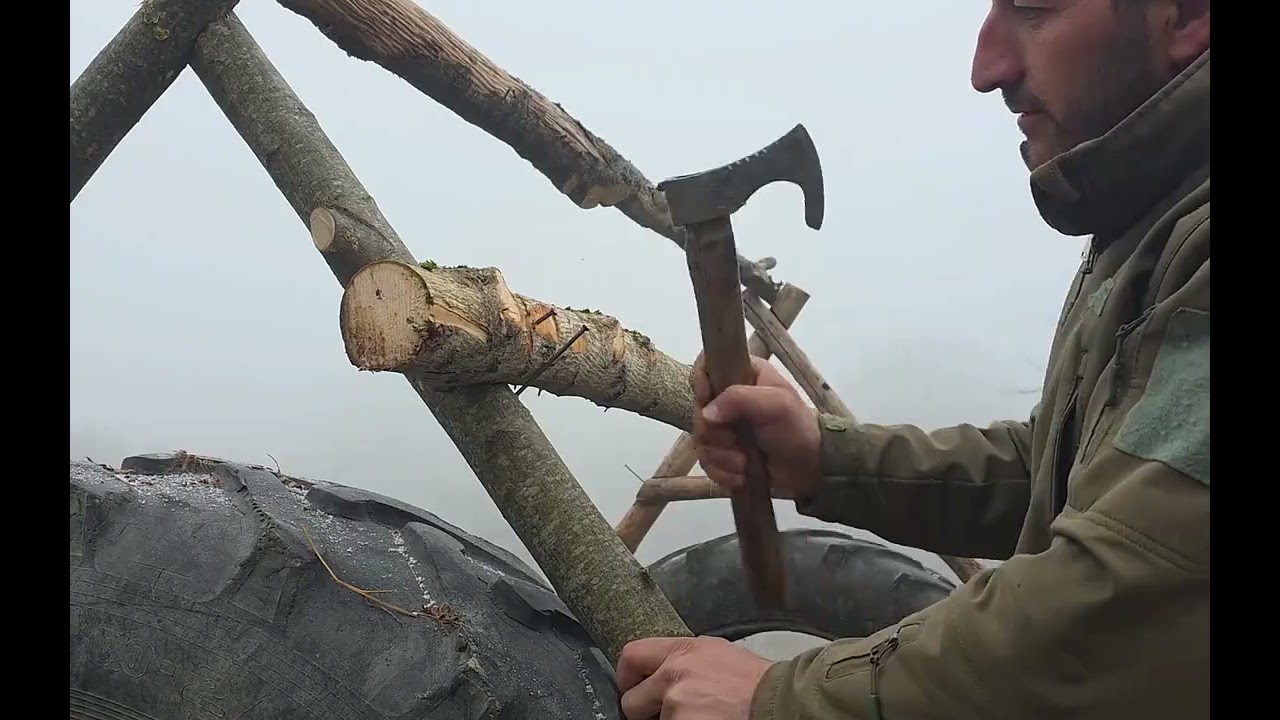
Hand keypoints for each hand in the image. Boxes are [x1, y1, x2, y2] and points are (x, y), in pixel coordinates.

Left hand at [617, 636, 773, 718]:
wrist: (777, 702)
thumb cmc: (753, 681)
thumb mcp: (716, 652)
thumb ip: (684, 658)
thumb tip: (662, 669)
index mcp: (682, 651)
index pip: (631, 656)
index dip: (626, 677)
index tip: (631, 688)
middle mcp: (674, 677)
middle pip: (631, 701)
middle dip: (643, 711)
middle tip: (663, 712)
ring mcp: (677, 707)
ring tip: (701, 715)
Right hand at [691, 353, 821, 498]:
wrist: (810, 469)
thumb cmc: (797, 429)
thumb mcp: (775, 405)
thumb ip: (739, 399)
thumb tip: (706, 413)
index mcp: (743, 375)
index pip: (706, 365)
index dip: (701, 383)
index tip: (708, 400)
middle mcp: (729, 398)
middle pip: (699, 409)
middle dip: (716, 433)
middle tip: (736, 442)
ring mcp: (725, 427)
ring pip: (701, 439)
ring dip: (721, 457)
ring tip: (743, 464)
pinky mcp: (724, 453)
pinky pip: (706, 461)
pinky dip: (721, 472)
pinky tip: (740, 476)